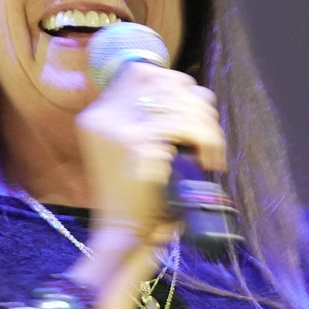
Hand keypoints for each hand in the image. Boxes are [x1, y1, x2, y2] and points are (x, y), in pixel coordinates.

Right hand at [68, 64, 223, 308]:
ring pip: (177, 101)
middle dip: (196, 104)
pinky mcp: (134, 143)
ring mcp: (115, 128)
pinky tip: (209, 161)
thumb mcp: (138, 149)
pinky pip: (182, 126)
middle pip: (163, 80)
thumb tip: (192, 90)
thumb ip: (153, 117)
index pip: (141, 72)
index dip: (175, 86)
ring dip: (205, 125)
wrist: (126, 236)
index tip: (193, 114)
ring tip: (211, 153)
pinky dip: (205, 141)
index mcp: (98, 115)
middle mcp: (102, 116)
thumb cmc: (139, 199)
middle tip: (207, 138)